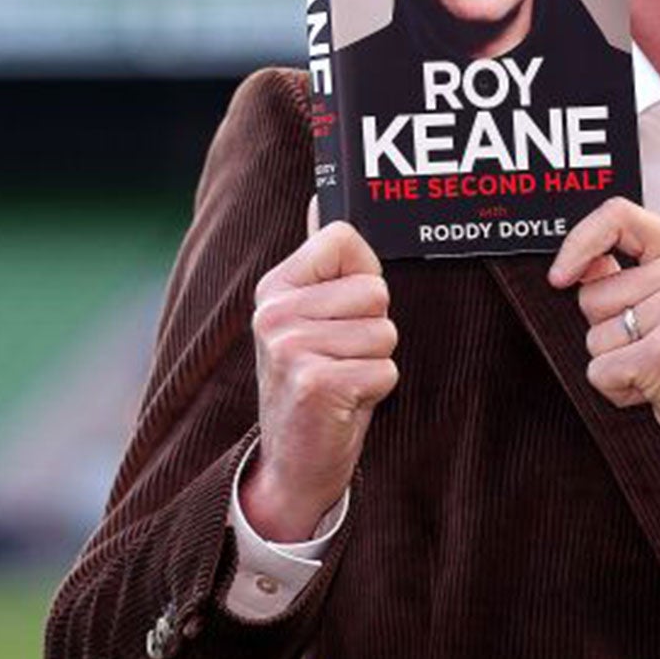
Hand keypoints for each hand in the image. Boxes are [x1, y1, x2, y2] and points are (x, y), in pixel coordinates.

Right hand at [242, 213, 398, 541]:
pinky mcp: (315, 384)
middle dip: (375, 328)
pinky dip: (376, 390)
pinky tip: (345, 403)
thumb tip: (321, 197)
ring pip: (385, 332)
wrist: (294, 461)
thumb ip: (324, 262)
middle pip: (376, 290)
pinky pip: (385, 369)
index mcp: (275, 287)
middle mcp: (274, 313)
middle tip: (342, 356)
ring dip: (375, 361)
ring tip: (344, 378)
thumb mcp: (314, 316)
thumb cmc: (317, 380)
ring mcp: (290, 349)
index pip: (344, 238)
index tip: (341, 310)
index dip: (362, 276)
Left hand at [548, 197, 659, 493]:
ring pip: (593, 337)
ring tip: (653, 365)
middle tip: (650, 343)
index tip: (562, 275)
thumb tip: (578, 263)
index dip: (578, 242)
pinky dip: (616, 389)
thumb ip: (631, 273)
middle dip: (606, 328)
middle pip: (591, 294)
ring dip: (613, 362)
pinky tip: (651, 388)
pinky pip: (599, 371)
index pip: (617, 215)